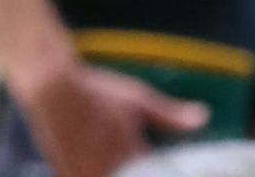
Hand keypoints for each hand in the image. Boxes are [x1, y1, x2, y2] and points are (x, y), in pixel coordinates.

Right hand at [10, 57, 208, 176]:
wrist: (50, 86)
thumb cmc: (96, 91)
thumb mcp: (137, 98)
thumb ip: (170, 115)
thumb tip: (204, 117)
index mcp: (130, 157)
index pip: (156, 175)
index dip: (164, 172)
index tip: (164, 164)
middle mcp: (107, 172)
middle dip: (139, 172)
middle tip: (139, 163)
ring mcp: (84, 176)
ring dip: (116, 173)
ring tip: (122, 163)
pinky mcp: (66, 175)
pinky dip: (95, 174)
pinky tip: (99, 165)